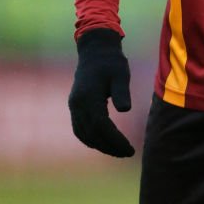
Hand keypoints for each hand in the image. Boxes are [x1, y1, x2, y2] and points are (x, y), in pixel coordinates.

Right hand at [68, 29, 134, 156]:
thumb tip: (125, 110)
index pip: (101, 126)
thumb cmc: (111, 62)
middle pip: (91, 134)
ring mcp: (74, 105)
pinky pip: (80, 129)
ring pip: (84, 134)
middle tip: (128, 153)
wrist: (95, 50)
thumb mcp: (120, 73)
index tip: (129, 148)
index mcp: (88, 96)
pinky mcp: (75, 106)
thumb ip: (121, 91)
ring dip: (100, 145)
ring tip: (119, 151)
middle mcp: (77, 104)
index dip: (115, 140)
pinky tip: (105, 143)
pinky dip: (91, 139)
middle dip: (109, 146)